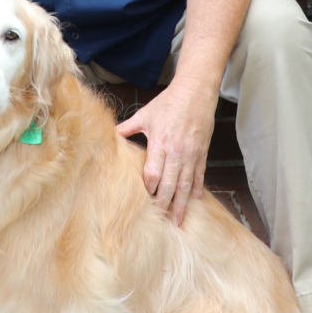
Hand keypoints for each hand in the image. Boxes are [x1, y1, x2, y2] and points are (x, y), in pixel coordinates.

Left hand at [115, 79, 216, 225]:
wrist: (194, 92)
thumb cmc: (168, 102)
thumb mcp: (144, 114)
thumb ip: (127, 128)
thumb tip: (109, 134)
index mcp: (159, 142)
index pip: (152, 173)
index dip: (148, 188)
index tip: (144, 200)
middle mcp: (176, 151)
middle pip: (169, 184)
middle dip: (164, 203)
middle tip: (160, 221)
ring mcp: (190, 154)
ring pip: (185, 184)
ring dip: (182, 203)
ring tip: (179, 220)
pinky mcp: (202, 153)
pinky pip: (199, 176)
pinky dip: (196, 189)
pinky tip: (194, 201)